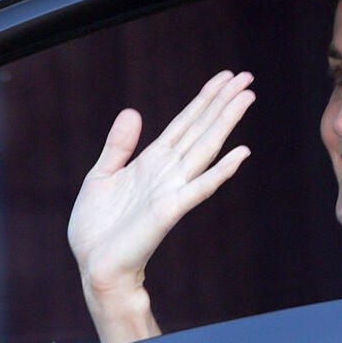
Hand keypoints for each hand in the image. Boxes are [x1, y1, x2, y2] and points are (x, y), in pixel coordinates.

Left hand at [69, 71, 253, 342]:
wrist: (94, 266)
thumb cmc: (97, 229)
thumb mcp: (101, 176)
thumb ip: (119, 145)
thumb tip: (133, 111)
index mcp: (152, 162)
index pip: (185, 123)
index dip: (204, 99)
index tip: (224, 76)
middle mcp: (168, 172)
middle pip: (201, 129)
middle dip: (222, 102)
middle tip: (247, 76)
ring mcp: (172, 189)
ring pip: (205, 148)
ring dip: (226, 123)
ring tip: (247, 97)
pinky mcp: (169, 210)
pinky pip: (199, 187)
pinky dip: (221, 170)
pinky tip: (241, 153)